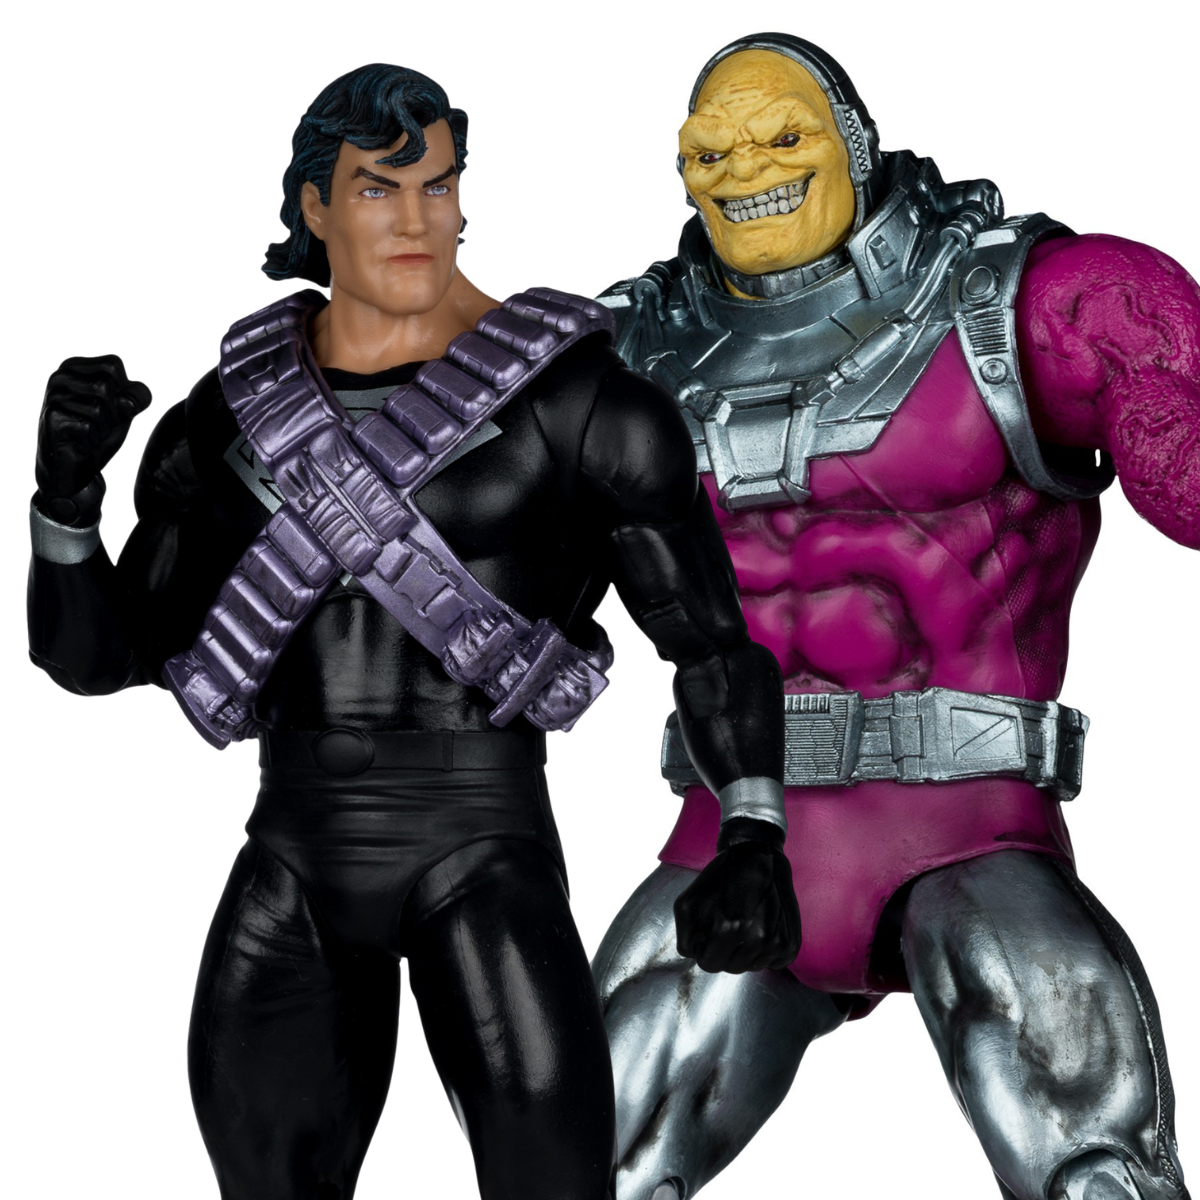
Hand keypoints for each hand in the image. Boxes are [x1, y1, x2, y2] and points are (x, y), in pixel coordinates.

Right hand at [36, 355, 150, 523]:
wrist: (72, 468)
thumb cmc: (98, 434)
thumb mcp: (125, 411)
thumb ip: (136, 397)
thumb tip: (128, 402)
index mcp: (76, 366)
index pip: (113, 364)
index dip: (123, 390)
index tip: (111, 408)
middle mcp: (59, 376)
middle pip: (106, 385)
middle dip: (113, 412)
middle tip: (99, 424)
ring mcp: (52, 396)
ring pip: (99, 408)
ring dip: (103, 428)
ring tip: (89, 433)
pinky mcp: (50, 418)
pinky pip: (89, 427)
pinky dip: (92, 439)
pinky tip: (81, 442)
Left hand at [674, 816, 800, 973]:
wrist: (758, 856)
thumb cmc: (721, 878)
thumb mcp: (688, 903)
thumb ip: (686, 938)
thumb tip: (697, 956)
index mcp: (728, 929)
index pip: (709, 964)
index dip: (706, 950)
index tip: (711, 934)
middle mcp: (756, 938)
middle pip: (731, 967)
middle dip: (725, 952)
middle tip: (729, 925)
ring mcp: (776, 941)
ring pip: (752, 966)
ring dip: (746, 951)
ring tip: (746, 923)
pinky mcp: (791, 941)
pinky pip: (773, 963)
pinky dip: (766, 951)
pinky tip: (762, 926)